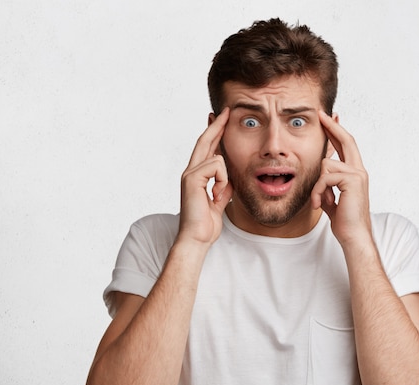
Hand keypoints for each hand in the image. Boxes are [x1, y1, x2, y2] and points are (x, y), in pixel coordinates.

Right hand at [177, 108, 232, 245]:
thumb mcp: (220, 200)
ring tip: (218, 197)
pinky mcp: (191, 178)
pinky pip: (217, 167)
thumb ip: (223, 187)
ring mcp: (189, 174)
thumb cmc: (206, 224)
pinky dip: (222, 183)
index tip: (220, 119)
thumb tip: (230, 178)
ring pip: (216, 156)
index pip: (206, 148)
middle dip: (216, 125)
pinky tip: (216, 197)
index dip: (214, 132)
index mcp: (196, 175)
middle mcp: (190, 171)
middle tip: (225, 112)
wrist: (196, 238)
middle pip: (204, 140)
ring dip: (225, 178)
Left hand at [311, 111, 371, 246]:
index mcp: (355, 173)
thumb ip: (329, 183)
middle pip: (346, 140)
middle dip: (332, 126)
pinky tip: (321, 204)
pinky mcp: (352, 180)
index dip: (337, 131)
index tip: (330, 118)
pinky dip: (318, 192)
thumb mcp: (332, 197)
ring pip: (326, 164)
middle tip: (320, 114)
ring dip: (317, 186)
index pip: (347, 146)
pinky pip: (325, 177)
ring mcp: (358, 174)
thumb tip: (322, 172)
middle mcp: (359, 170)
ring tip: (320, 202)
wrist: (353, 235)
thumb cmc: (344, 220)